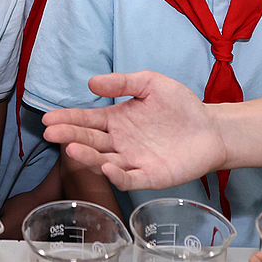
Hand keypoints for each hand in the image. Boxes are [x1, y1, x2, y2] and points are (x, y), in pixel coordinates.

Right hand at [42, 72, 226, 190]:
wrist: (211, 128)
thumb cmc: (181, 106)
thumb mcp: (150, 83)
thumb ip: (122, 82)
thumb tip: (91, 82)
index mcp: (117, 120)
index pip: (87, 120)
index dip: (68, 119)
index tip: (49, 118)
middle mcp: (120, 143)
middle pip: (90, 141)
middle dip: (69, 136)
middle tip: (51, 133)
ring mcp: (133, 161)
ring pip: (104, 160)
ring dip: (88, 156)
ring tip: (72, 149)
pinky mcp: (150, 177)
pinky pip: (129, 178)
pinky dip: (117, 175)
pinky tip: (106, 166)